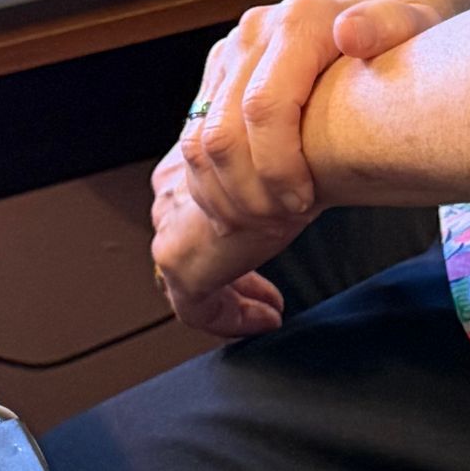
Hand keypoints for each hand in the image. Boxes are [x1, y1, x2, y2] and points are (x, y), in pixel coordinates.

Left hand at [151, 161, 298, 338]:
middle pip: (189, 246)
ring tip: (272, 309)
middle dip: (231, 273)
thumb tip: (292, 194)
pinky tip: (268, 319)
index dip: (228, 233)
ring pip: (192, 279)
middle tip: (269, 294)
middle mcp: (168, 193)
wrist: (301, 154)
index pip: (191, 210)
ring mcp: (168, 228)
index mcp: (186, 161)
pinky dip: (232, 318)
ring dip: (235, 298)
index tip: (262, 249)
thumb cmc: (299, 151)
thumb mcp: (276, 163)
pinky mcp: (178, 261)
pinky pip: (197, 307)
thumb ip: (262, 175)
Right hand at [180, 0, 441, 236]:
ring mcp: (230, 52)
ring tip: (264, 222)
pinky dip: (215, 185)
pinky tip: (247, 208)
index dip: (276, 166)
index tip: (304, 202)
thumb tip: (351, 34)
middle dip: (248, 192)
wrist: (370, 17)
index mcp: (299, 21)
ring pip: (198, 142)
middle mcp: (254, 32)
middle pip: (222, 133)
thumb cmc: (398, 36)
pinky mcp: (217, 73)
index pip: (264, 107)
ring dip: (225, 195)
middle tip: (281, 222)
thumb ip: (385, 27)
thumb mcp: (409, 27)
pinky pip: (194, 140)